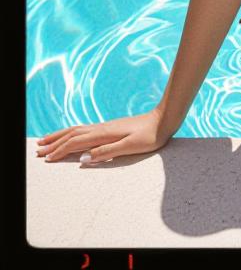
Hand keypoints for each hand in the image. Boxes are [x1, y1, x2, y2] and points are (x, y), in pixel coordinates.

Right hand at [36, 108, 171, 164]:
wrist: (163, 120)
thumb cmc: (150, 135)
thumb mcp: (131, 146)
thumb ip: (107, 152)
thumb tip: (84, 159)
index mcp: (104, 134)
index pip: (76, 143)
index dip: (60, 151)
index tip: (46, 158)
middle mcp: (102, 128)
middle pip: (72, 134)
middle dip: (55, 142)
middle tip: (38, 149)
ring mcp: (105, 126)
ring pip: (77, 130)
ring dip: (61, 136)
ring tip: (48, 140)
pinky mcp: (110, 127)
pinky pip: (85, 129)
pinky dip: (73, 132)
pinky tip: (72, 135)